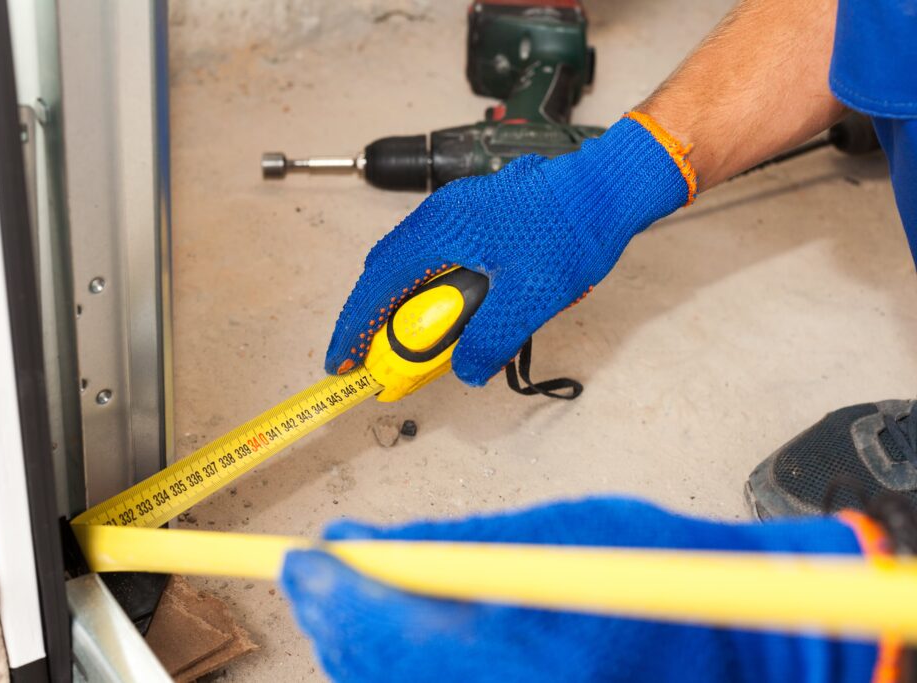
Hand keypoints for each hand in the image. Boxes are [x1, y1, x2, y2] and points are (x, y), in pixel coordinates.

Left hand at [282, 497, 874, 682]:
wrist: (745, 650)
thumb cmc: (662, 576)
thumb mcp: (554, 535)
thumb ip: (450, 547)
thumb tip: (365, 544)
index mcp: (514, 659)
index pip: (379, 628)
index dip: (327, 588)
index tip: (302, 555)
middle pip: (373, 675)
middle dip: (335, 620)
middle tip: (318, 573)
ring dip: (360, 650)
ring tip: (354, 600)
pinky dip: (398, 673)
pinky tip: (401, 643)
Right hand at [325, 115, 693, 385]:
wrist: (607, 188)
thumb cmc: (571, 231)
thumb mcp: (530, 298)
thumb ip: (491, 338)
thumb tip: (466, 369)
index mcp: (440, 230)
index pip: (378, 285)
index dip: (356, 328)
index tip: (342, 361)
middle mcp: (439, 215)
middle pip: (385, 271)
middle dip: (374, 318)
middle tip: (376, 358)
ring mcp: (456, 211)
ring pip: (409, 261)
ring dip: (404, 303)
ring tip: (413, 340)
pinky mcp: (474, 214)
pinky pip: (433, 253)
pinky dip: (426, 286)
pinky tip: (448, 308)